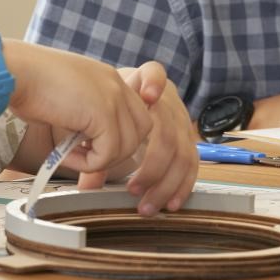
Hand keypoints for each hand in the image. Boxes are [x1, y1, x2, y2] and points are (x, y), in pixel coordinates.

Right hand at [4, 41, 153, 176]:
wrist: (14, 72)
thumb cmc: (28, 83)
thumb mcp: (69, 96)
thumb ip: (87, 113)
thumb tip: (91, 143)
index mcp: (108, 78)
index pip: (135, 114)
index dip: (117, 135)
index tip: (91, 145)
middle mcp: (116, 84)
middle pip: (141, 131)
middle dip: (116, 150)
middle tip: (84, 153)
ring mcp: (113, 97)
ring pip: (128, 147)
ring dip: (99, 159)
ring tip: (69, 153)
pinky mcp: (103, 114)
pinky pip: (107, 154)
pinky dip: (86, 163)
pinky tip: (63, 152)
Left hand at [74, 62, 197, 214]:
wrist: (133, 102)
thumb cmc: (114, 109)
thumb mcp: (102, 120)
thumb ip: (95, 148)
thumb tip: (87, 186)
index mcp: (143, 84)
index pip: (154, 73)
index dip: (154, 83)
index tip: (148, 96)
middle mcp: (167, 100)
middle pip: (168, 130)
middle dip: (152, 166)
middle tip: (132, 189)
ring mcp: (181, 119)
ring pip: (183, 152)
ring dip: (166, 184)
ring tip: (146, 206)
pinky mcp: (188, 139)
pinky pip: (192, 163)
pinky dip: (182, 186)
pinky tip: (170, 203)